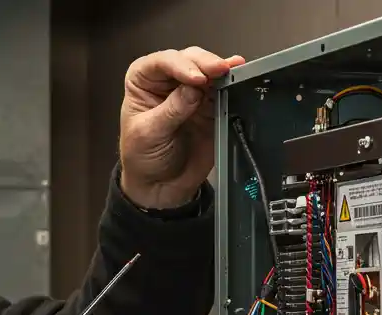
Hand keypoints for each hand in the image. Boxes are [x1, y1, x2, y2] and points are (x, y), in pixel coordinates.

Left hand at [118, 47, 245, 209]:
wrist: (159, 186)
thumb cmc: (142, 157)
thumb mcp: (149, 134)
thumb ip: (172, 111)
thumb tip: (194, 90)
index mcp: (143, 81)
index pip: (161, 63)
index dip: (180, 65)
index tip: (195, 79)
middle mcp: (168, 81)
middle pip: (188, 60)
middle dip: (204, 63)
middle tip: (219, 70)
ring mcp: (191, 92)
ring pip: (208, 71)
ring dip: (221, 71)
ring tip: (233, 71)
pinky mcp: (209, 107)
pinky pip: (222, 92)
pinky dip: (231, 85)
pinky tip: (239, 79)